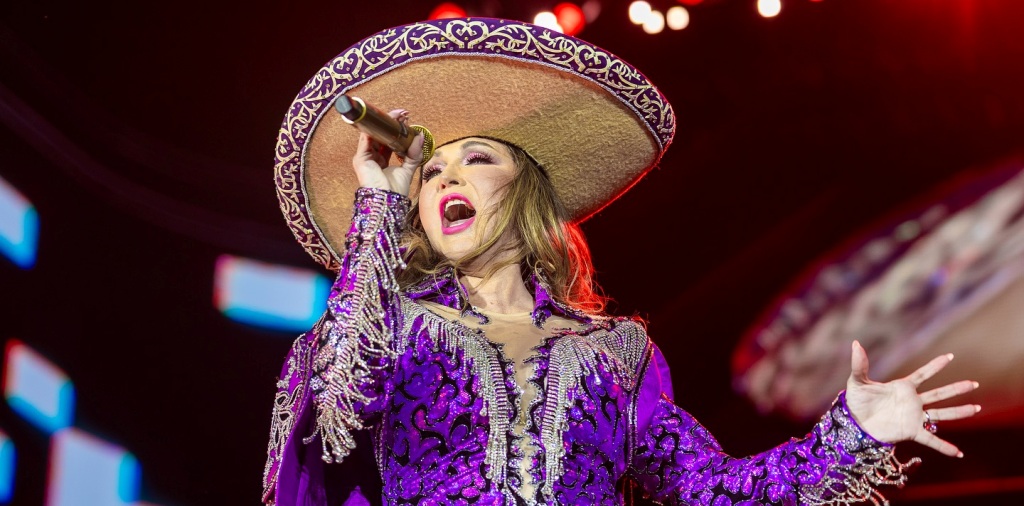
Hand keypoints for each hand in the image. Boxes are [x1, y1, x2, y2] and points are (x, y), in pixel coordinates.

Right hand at [351, 109, 424, 194]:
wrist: (387, 201)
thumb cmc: (396, 190)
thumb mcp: (408, 168)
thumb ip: (414, 154)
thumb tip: (421, 137)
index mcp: (382, 160)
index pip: (387, 140)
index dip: (396, 130)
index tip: (406, 120)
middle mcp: (372, 157)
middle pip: (380, 135)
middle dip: (391, 123)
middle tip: (403, 114)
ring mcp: (365, 157)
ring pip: (372, 134)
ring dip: (383, 123)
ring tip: (397, 115)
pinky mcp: (360, 158)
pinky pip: (365, 139)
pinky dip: (373, 129)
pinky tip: (383, 122)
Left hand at [844, 340, 979, 456]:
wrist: (853, 424)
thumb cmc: (855, 402)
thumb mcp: (857, 381)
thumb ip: (859, 364)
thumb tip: (855, 343)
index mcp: (902, 387)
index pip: (923, 374)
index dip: (935, 366)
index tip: (950, 356)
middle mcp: (912, 402)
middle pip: (939, 394)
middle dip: (956, 389)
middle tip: (974, 383)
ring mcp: (914, 417)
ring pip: (942, 414)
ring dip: (959, 412)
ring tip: (977, 408)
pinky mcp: (911, 432)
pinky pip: (931, 440)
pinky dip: (944, 447)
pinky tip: (958, 453)